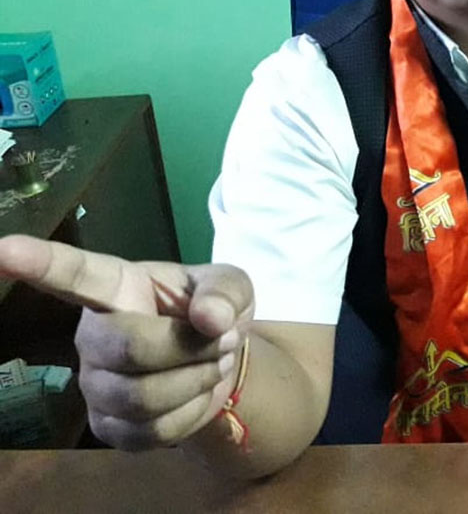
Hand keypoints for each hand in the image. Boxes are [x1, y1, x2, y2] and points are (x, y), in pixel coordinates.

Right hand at [0, 234, 253, 449]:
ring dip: (198, 379)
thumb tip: (212, 318)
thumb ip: (224, 292)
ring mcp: (94, 384)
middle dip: (188, 346)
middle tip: (224, 338)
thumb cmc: (214, 311)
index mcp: (115, 286)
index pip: (72, 273)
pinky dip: (193, 411)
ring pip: (142, 395)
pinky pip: (153, 430)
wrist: (222, 362)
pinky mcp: (109, 427)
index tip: (3, 250)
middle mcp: (92, 335)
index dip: (37, 261)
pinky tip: (196, 391)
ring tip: (214, 361)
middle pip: (127, 347)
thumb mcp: (231, 286)